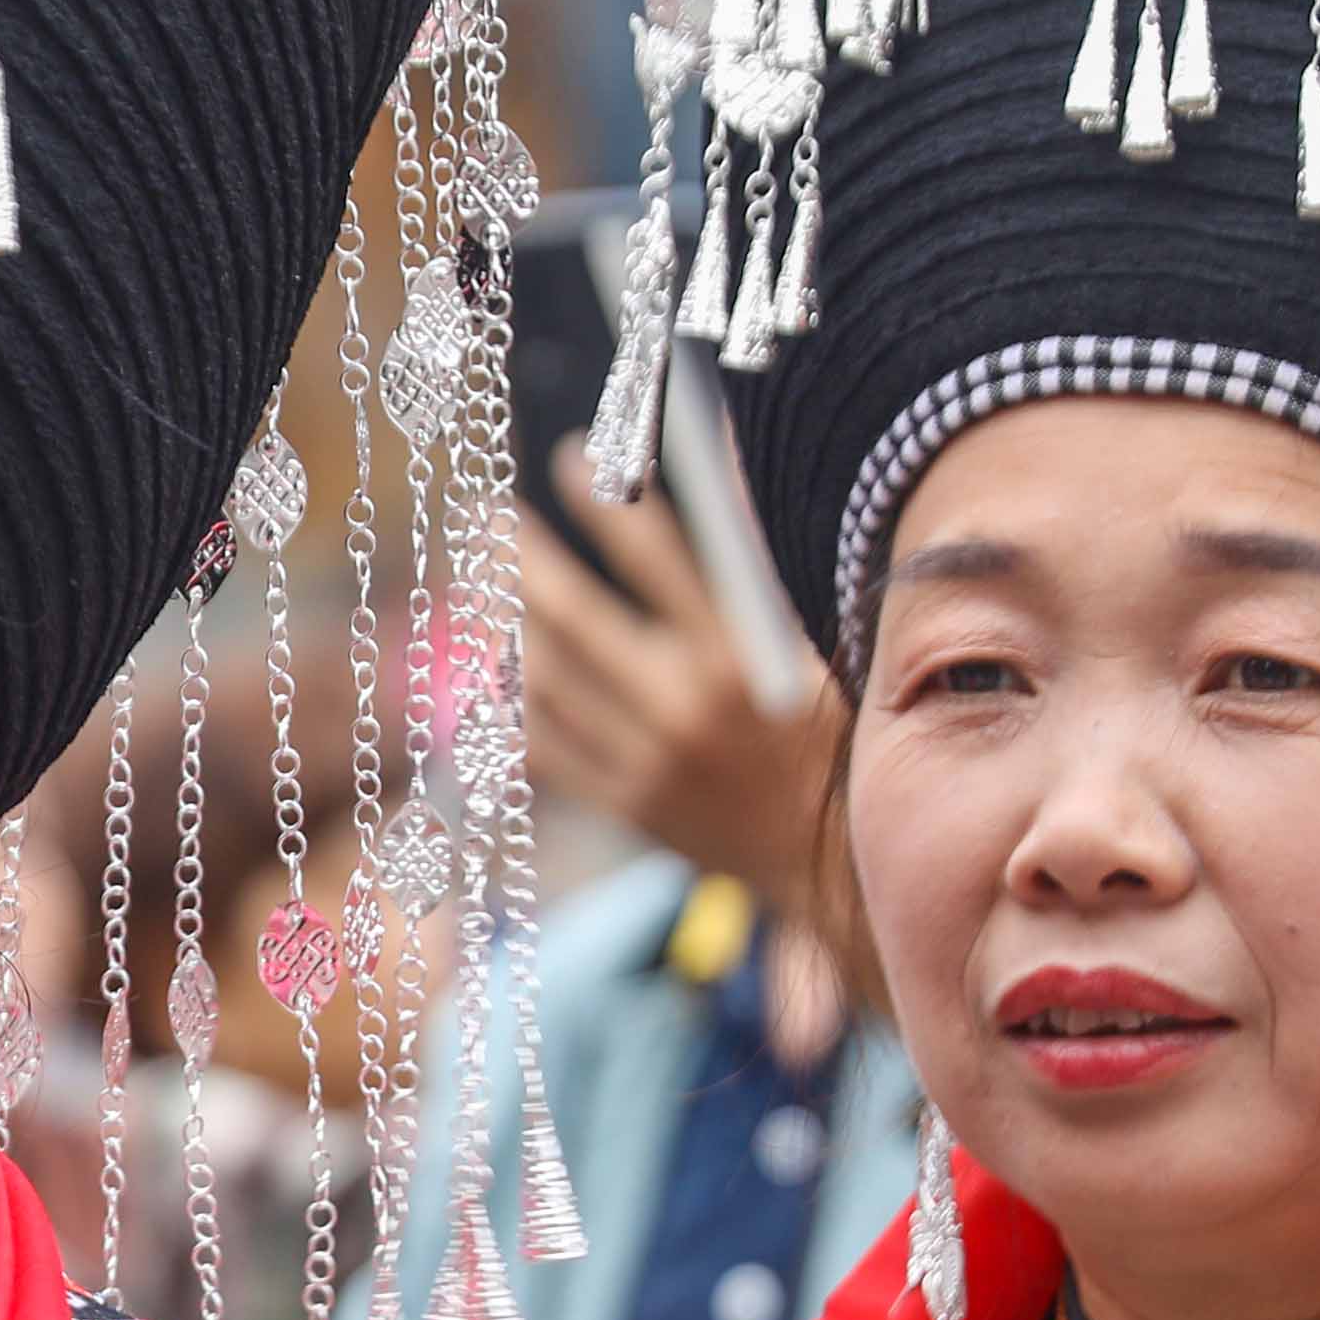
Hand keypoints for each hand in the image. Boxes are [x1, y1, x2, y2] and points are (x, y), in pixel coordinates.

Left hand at [518, 480, 840, 901]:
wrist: (839, 862)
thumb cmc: (835, 733)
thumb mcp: (817, 645)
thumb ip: (756, 567)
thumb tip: (714, 465)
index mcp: (740, 656)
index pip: (657, 560)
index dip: (607, 502)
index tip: (572, 457)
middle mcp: (685, 707)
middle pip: (576, 619)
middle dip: (523, 560)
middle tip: (487, 518)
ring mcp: (648, 762)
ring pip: (546, 684)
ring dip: (506, 628)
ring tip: (481, 586)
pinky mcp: (629, 807)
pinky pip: (545, 751)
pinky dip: (512, 709)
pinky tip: (496, 672)